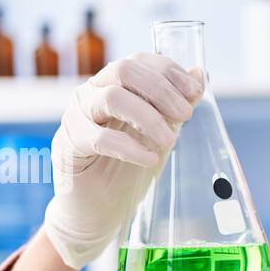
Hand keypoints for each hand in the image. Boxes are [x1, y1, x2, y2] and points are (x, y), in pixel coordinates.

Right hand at [43, 53, 202, 268]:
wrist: (97, 209)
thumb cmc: (126, 169)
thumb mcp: (159, 133)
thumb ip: (175, 105)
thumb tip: (201, 73)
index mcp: (113, 86)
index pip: (139, 61)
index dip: (169, 71)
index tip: (195, 92)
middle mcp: (91, 93)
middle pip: (124, 70)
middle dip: (162, 91)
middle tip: (186, 116)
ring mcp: (76, 116)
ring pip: (113, 97)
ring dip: (149, 117)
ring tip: (171, 142)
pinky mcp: (69, 144)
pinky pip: (100, 137)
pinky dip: (131, 147)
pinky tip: (150, 159)